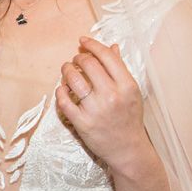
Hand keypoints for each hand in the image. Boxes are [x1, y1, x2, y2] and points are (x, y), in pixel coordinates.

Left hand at [55, 36, 150, 173]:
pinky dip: (60, 91)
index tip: (83, 41)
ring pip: (73, 80)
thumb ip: (120, 69)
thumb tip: (112, 47)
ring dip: (67, 70)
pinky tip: (62, 88)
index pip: (106, 56)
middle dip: (78, 57)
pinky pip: (64, 101)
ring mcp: (96, 110)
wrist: (128, 149)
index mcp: (127, 86)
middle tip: (76, 59)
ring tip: (67, 70)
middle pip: (88, 64)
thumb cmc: (129, 118)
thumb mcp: (131, 92)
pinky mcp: (82, 123)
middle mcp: (112, 96)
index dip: (92, 45)